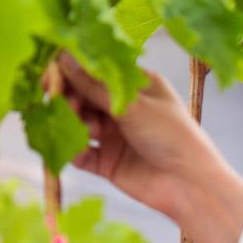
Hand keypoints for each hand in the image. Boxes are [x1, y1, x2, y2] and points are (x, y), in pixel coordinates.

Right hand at [47, 52, 242, 242]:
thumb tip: (63, 57)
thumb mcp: (132, 105)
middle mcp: (121, 107)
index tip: (52, 73)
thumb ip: (94, 85)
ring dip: (74, 122)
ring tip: (83, 127)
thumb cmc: (172, 135)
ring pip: (79, 123)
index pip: (96, 71)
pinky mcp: (105, 161)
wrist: (190, 186)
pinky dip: (73, 150)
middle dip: (69, 97)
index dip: (73, 71)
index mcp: (134, 85)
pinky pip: (80, 152)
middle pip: (83, 96)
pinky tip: (73, 149)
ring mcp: (113, 135)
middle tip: (59, 100)